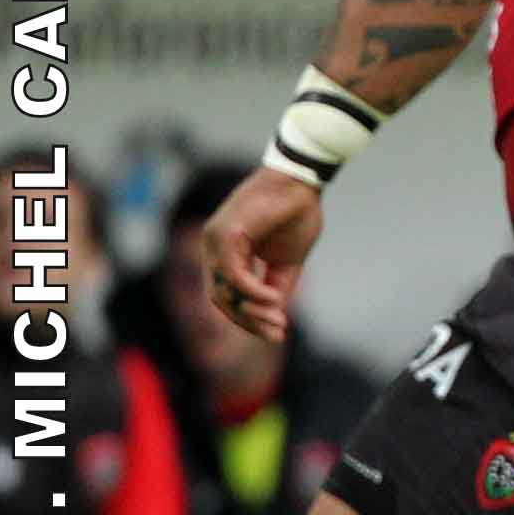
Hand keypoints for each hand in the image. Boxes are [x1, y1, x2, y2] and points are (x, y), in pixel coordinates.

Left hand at [204, 166, 323, 344]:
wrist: (301, 183)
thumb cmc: (296, 214)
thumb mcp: (288, 260)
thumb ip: (276, 286)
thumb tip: (275, 315)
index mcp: (225, 254)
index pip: (227, 296)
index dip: (250, 318)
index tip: (279, 332)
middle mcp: (212, 249)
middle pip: (220, 299)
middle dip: (249, 320)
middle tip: (278, 332)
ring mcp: (214, 241)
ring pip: (224, 290)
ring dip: (252, 310)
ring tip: (279, 319)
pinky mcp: (224, 234)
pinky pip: (232, 274)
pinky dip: (252, 291)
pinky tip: (274, 300)